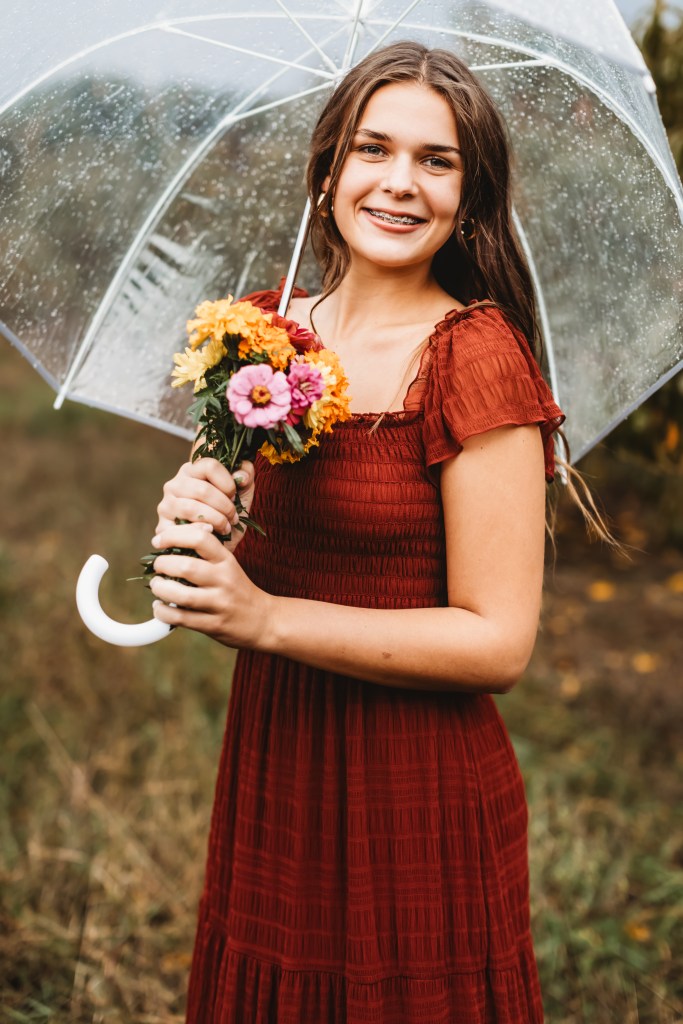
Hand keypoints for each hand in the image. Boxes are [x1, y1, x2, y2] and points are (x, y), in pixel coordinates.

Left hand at [149, 521, 273, 648]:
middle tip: (157, 566)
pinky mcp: (213, 625)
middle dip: (162, 564)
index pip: (200, 538)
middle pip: (186, 566)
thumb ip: (204, 555)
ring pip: (181, 595)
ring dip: (160, 589)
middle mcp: (224, 579)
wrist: (264, 620)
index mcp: (226, 560)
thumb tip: (168, 543)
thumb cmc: (237, 589)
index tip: (158, 541)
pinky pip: (180, 618)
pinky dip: (163, 612)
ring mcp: (219, 603)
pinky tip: (160, 607)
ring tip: (157, 585)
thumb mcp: (228, 566)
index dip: (173, 535)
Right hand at [155, 457, 254, 548]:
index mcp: (192, 471)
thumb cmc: (227, 517)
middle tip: (233, 517)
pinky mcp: (162, 528)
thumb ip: (246, 475)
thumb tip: (241, 476)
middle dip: (225, 506)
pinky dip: (202, 531)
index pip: (210, 465)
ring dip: (216, 520)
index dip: (228, 483)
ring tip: (226, 527)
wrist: (216, 549)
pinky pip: (182, 528)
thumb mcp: (243, 494)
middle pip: (202, 489)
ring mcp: (166, 506)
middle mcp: (174, 485)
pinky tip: (212, 534)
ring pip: (192, 508)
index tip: (234, 496)